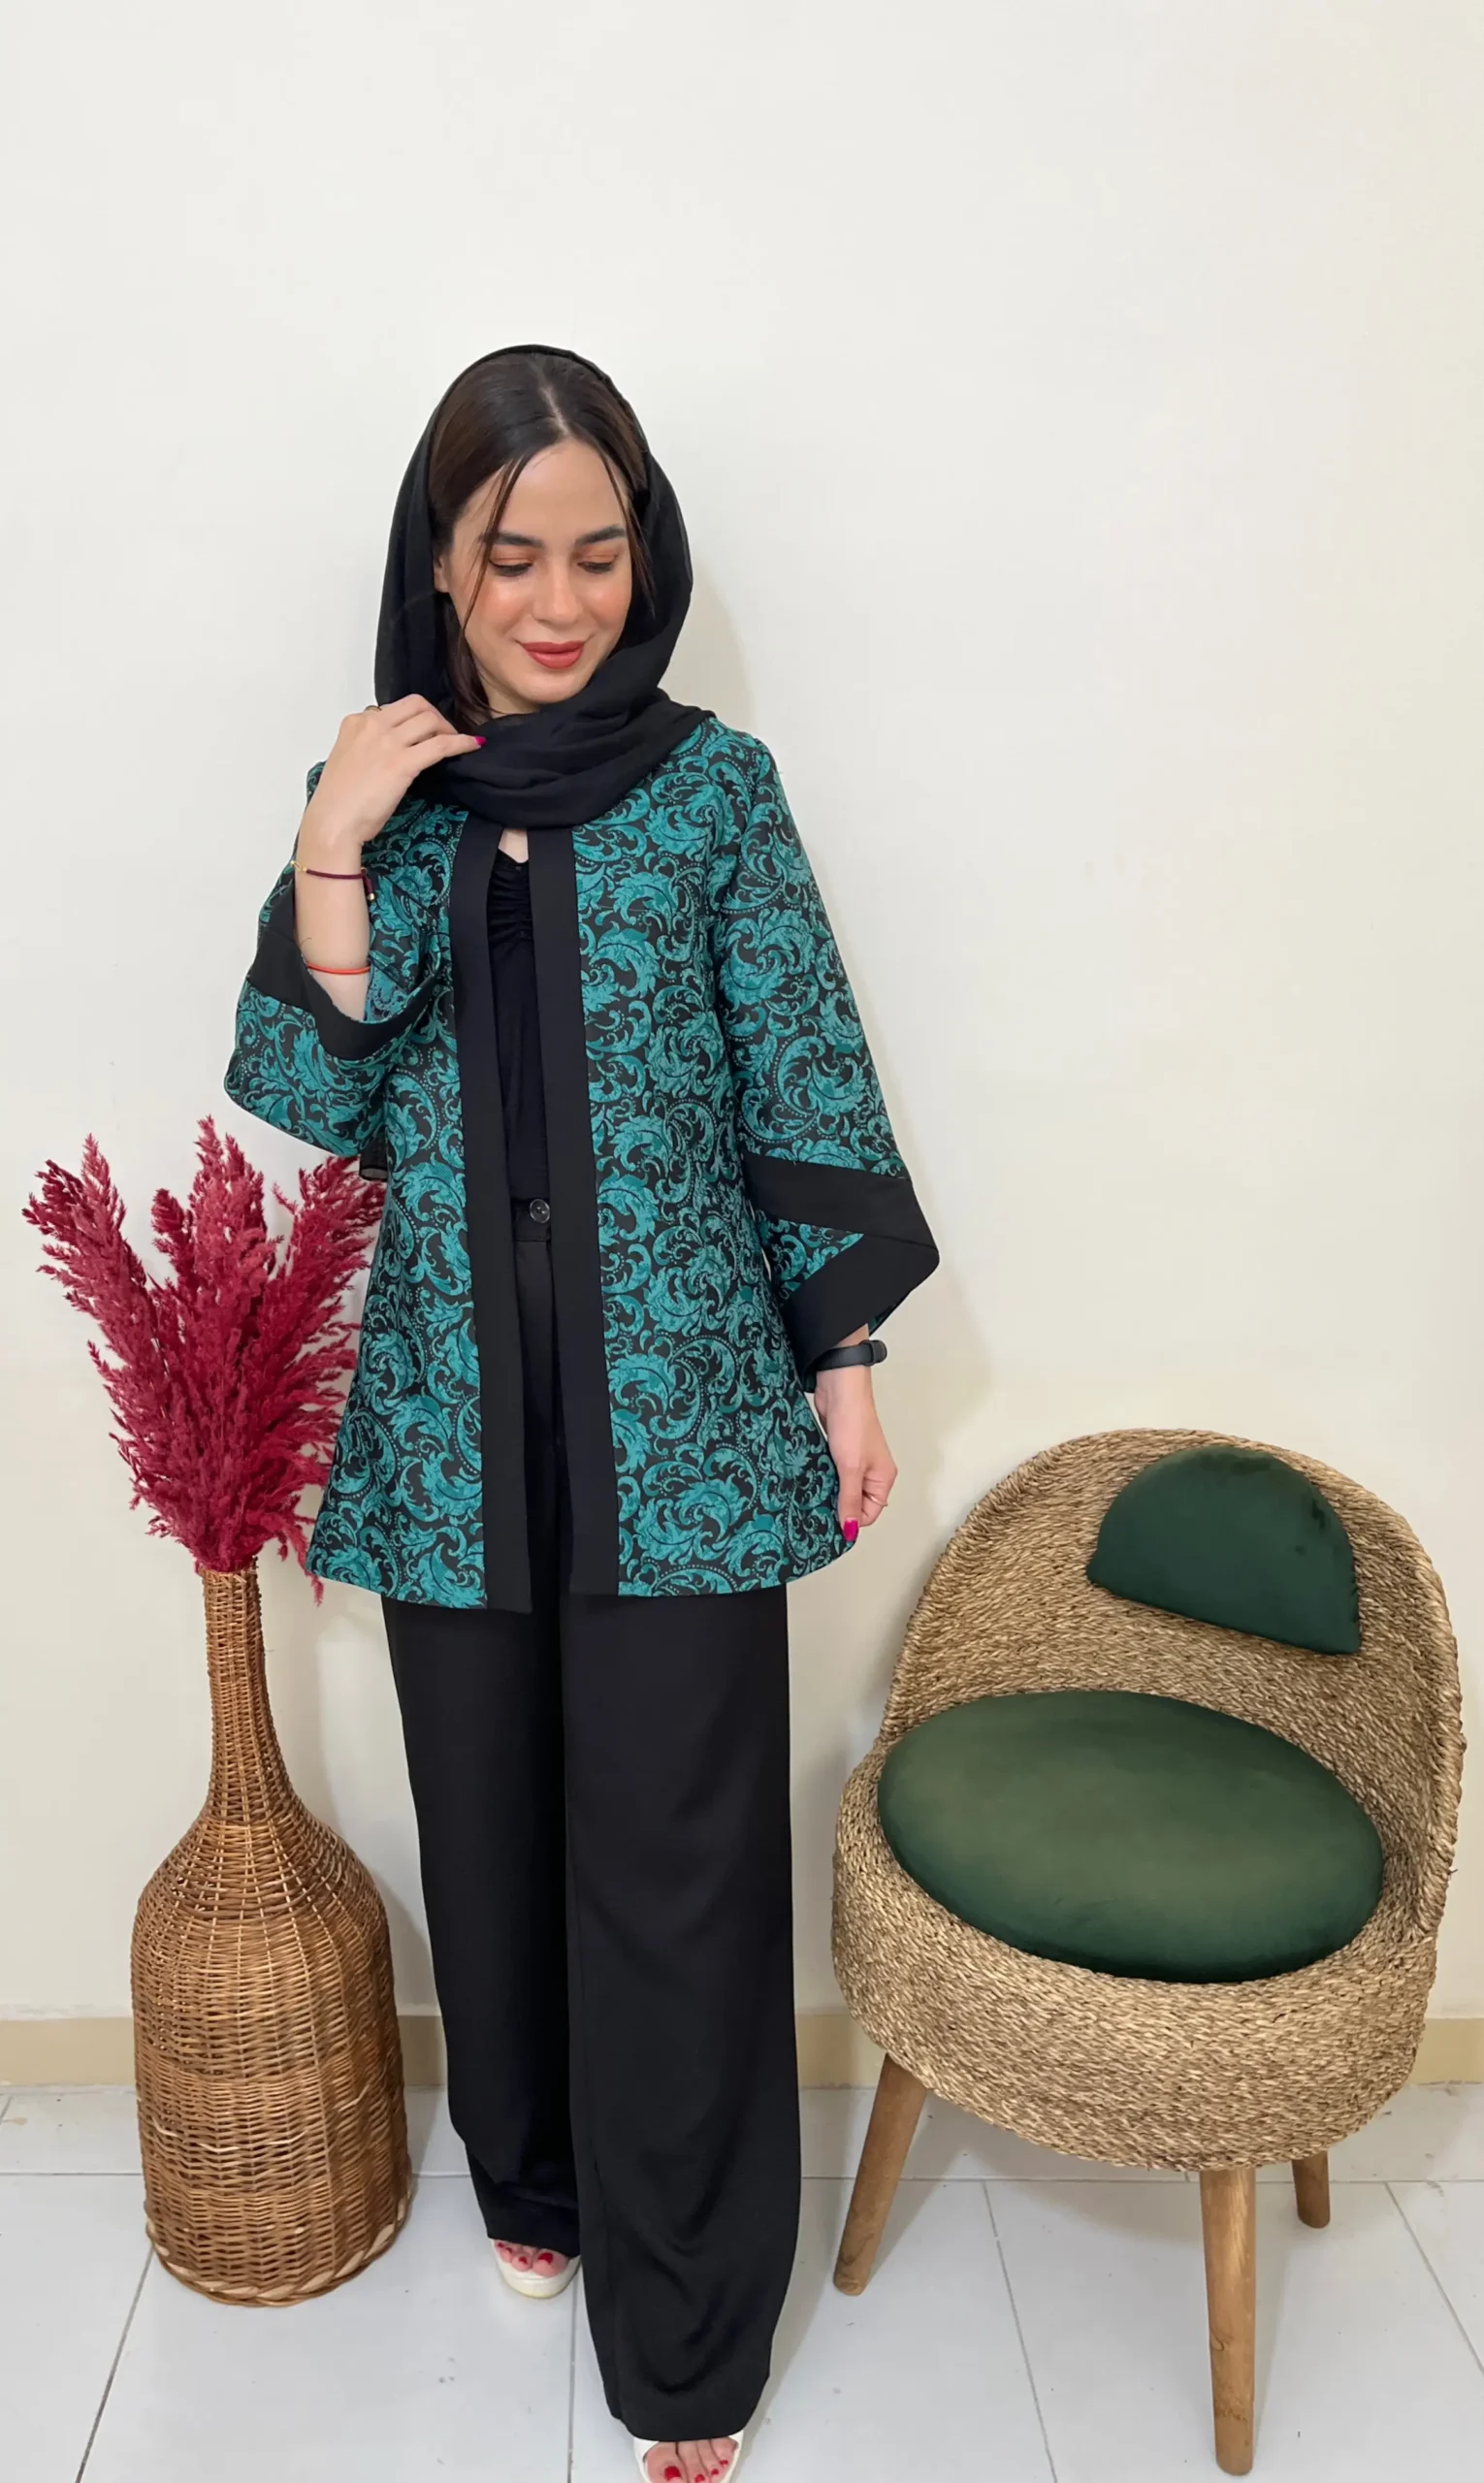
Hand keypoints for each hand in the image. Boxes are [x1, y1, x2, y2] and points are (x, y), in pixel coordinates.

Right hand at [299, 695, 484, 856]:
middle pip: (417, 705)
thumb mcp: (349, 759)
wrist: (333, 822)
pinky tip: (473, 746)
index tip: (425, 732)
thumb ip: (368, 745)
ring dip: (448, 729)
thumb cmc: (339, 800)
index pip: (395, 707)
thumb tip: (395, 747)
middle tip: (444, 735)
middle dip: (435, 716)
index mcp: (356, 722)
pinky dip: (461, 743)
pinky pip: (441, 745)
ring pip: (430, 720)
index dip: (415, 718)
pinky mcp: (402, 763)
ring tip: (456, 744)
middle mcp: (372, 725)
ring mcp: (387, 742)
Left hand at [814, 1364, 897, 1542]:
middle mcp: (872, 1472)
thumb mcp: (851, 1468)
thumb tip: (850, 1531)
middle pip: (855, 1502)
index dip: (851, 1521)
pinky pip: (832, 1474)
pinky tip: (809, 1480)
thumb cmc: (853, 1424)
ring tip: (809, 1496)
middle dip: (837, 1507)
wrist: (839, 1389)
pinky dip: (822, 1478)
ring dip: (827, 1491)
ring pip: (841, 1487)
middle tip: (814, 1512)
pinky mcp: (838, 1452)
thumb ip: (849, 1500)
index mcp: (883, 1479)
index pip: (869, 1514)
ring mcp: (855, 1461)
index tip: (828, 1525)